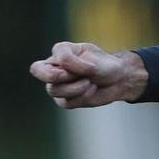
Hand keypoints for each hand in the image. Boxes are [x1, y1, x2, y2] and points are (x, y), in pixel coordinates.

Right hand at [29, 42, 146, 107]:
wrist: (119, 80)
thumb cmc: (105, 64)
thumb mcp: (92, 56)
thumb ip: (74, 61)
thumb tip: (65, 72)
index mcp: (59, 55)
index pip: (39, 64)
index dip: (59, 67)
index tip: (82, 67)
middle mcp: (54, 70)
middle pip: (44, 77)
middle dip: (65, 78)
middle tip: (85, 78)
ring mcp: (59, 86)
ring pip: (55, 91)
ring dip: (77, 88)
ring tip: (91, 82)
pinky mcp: (67, 100)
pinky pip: (66, 103)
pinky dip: (82, 96)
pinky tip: (92, 89)